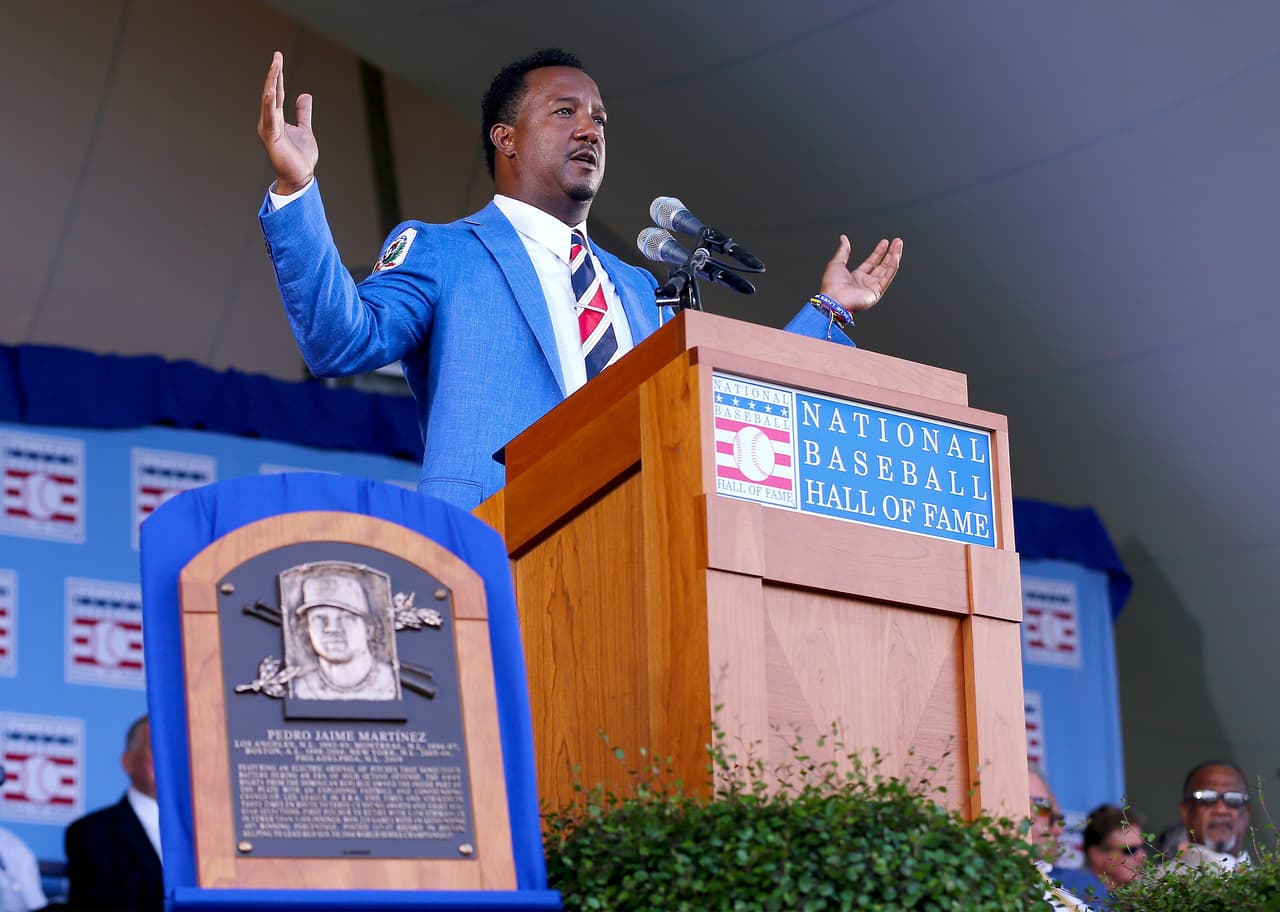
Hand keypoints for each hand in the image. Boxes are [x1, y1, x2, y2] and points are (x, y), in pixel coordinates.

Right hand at [257, 51, 317, 194]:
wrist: (300, 177)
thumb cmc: (300, 157)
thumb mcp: (305, 129)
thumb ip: (303, 113)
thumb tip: (304, 94)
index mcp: (276, 118)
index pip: (277, 92)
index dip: (277, 75)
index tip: (278, 57)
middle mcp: (269, 121)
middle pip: (271, 92)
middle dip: (274, 74)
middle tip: (277, 55)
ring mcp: (269, 129)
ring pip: (269, 102)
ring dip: (271, 84)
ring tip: (274, 67)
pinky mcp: (271, 138)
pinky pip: (269, 119)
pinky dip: (269, 105)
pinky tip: (270, 92)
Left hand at [819, 235, 902, 313]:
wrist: (834, 300)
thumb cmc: (832, 286)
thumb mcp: (836, 263)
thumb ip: (843, 251)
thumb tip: (843, 239)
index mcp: (856, 276)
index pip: (871, 262)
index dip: (879, 252)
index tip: (885, 243)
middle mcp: (866, 282)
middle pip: (882, 265)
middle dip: (890, 253)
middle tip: (897, 242)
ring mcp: (872, 287)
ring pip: (888, 270)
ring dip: (894, 257)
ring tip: (899, 245)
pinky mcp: (877, 292)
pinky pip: (888, 277)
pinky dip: (893, 266)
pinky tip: (896, 256)